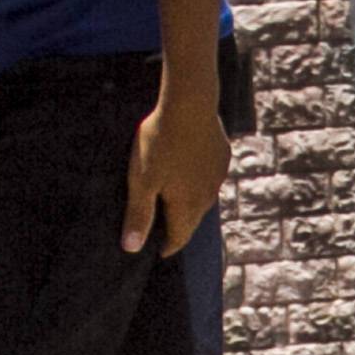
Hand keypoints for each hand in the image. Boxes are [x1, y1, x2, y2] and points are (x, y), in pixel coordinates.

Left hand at [122, 83, 229, 258]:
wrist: (189, 103)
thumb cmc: (160, 142)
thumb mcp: (142, 180)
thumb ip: (138, 215)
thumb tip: (132, 248)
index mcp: (187, 206)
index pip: (179, 238)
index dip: (167, 247)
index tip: (158, 251)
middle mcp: (207, 196)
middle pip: (191, 220)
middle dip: (177, 226)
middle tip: (163, 228)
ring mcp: (217, 175)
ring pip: (202, 198)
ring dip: (189, 202)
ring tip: (173, 197)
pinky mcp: (222, 156)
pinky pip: (209, 177)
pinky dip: (198, 180)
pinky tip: (188, 169)